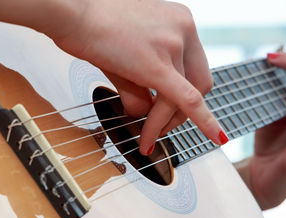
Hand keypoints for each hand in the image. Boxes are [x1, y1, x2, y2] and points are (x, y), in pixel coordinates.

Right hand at [6, 0, 227, 154]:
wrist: (68, 11)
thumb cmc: (93, 27)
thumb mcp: (128, 57)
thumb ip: (141, 87)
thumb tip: (144, 114)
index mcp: (181, 22)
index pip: (195, 69)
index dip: (189, 96)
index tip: (179, 112)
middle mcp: (184, 29)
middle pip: (199, 85)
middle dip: (181, 113)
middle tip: (160, 128)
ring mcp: (173, 44)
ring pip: (182, 98)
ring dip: (165, 123)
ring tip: (146, 137)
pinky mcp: (157, 64)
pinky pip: (188, 100)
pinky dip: (206, 122)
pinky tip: (216, 137)